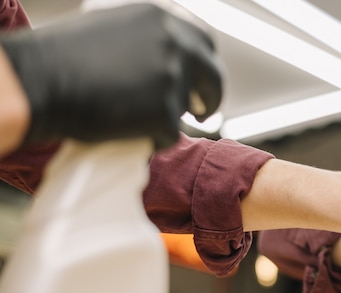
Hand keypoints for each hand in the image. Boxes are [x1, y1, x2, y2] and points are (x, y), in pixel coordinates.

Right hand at [0, 3, 221, 149]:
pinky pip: (167, 136)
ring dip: (162, 116)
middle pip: (213, 76)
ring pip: (182, 109)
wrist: (41, 80)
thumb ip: (150, 40)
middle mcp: (176, 45)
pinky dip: (150, 138)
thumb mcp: (115, 29)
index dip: (204, 68)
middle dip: (210, 96)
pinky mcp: (165, 113)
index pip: (204, 45)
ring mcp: (173, 79)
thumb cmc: (64, 57)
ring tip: (122, 112)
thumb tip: (170, 59)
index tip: (201, 82)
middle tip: (200, 111)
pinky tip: (120, 128)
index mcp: (163, 19)